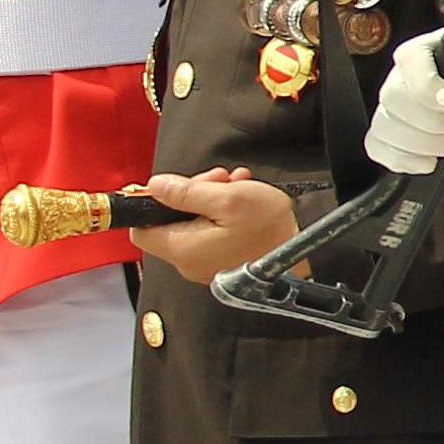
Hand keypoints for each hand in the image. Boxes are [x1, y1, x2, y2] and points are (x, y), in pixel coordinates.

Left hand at [133, 167, 298, 286]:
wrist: (303, 253)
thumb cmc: (269, 229)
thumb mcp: (226, 198)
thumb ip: (185, 191)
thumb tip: (154, 186)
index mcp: (183, 248)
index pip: (141, 230)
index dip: (150, 204)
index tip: (170, 186)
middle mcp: (189, 262)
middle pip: (169, 223)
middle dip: (190, 194)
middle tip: (217, 178)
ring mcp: (206, 265)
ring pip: (191, 225)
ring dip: (209, 199)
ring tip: (235, 184)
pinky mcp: (222, 263)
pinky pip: (209, 234)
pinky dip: (220, 214)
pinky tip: (241, 198)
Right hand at [365, 43, 443, 185]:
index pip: (411, 58)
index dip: (428, 88)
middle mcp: (419, 77)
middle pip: (392, 96)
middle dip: (432, 123)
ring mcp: (408, 109)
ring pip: (385, 124)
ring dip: (423, 145)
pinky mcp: (404, 139)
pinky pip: (378, 147)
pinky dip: (401, 160)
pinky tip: (431, 163)